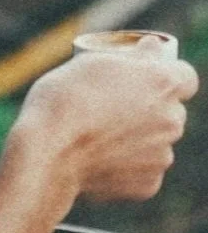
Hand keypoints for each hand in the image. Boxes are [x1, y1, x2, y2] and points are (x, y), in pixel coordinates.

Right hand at [11, 37, 197, 208]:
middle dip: (150, 108)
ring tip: (101, 135)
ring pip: (158, 141)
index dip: (164, 76)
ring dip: (139, 137)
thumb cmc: (64, 100)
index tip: (142, 79)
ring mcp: (163, 155)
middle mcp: (172, 120)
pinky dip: (128, 165)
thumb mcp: (92, 62)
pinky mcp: (149, 185)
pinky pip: (144, 170)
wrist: (47, 154)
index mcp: (163, 83)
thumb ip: (132, 56)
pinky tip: (100, 159)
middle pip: (171, 110)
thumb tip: (154, 47)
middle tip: (114, 107)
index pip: (184, 77)